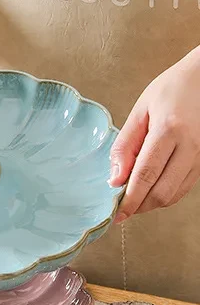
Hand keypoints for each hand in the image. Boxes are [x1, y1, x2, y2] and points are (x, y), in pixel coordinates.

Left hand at [109, 48, 199, 221]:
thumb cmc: (172, 89)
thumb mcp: (140, 111)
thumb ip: (125, 146)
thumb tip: (115, 179)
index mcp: (169, 131)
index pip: (146, 176)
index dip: (130, 200)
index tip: (117, 215)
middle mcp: (190, 146)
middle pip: (162, 192)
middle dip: (140, 206)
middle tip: (122, 209)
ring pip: (175, 194)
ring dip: (151, 203)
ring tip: (133, 199)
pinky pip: (184, 187)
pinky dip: (165, 194)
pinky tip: (150, 189)